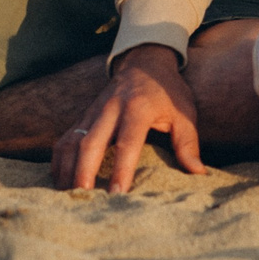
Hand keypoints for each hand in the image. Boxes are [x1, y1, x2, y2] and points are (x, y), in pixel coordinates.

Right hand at [53, 44, 205, 193]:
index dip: (122, 169)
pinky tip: (59, 182)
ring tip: (68, 197)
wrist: (144, 61)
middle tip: (84, 198)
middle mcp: (111, 109)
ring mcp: (93, 112)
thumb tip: (199, 174)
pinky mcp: (83, 117)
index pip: (128, 142)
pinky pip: (65, 140)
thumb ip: (189, 144)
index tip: (119, 194)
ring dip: (67, 169)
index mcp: (138, 108)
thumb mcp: (184, 113)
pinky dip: (59, 161)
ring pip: (72, 141)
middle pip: (91, 142)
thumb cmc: (168, 91)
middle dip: (85, 171)